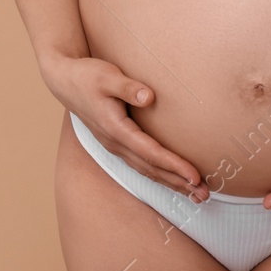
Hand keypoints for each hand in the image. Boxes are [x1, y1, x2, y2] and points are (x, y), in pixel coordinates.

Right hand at [41, 53, 210, 202]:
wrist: (65, 81)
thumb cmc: (87, 76)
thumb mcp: (107, 76)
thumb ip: (128, 87)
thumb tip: (149, 96)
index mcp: (116, 129)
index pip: (151, 153)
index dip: (174, 165)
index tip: (195, 176)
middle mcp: (116, 143)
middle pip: (152, 169)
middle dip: (179, 183)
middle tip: (205, 195)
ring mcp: (115, 145)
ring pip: (147, 170)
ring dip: (171, 183)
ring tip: (195, 194)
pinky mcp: (117, 142)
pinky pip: (141, 164)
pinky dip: (160, 174)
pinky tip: (173, 180)